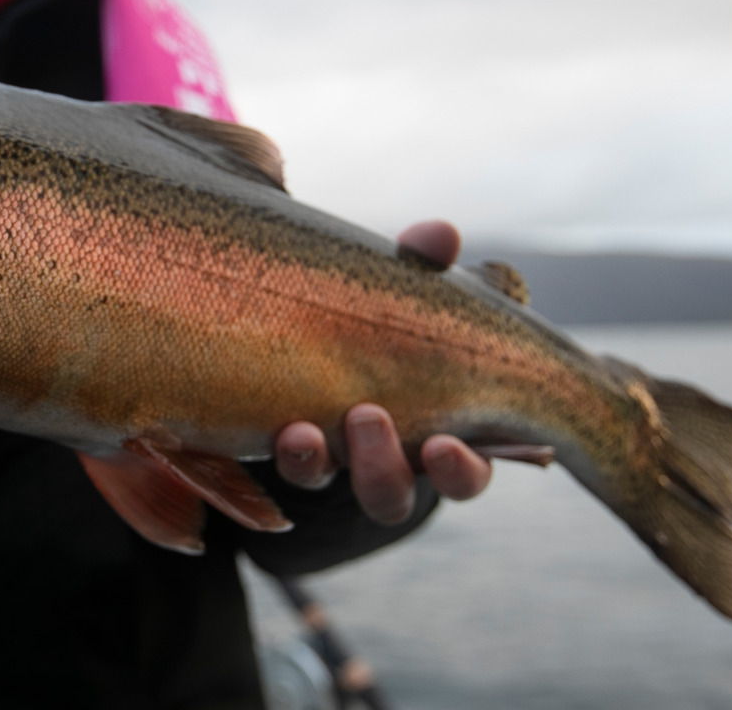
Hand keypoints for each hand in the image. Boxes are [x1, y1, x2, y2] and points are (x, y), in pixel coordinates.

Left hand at [270, 219, 491, 523]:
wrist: (310, 309)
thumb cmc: (391, 308)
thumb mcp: (411, 284)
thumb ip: (424, 263)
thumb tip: (441, 234)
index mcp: (438, 430)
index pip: (463, 470)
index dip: (459, 469)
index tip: (444, 446)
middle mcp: (384, 459)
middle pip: (390, 496)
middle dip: (380, 465)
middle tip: (366, 414)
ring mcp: (326, 456)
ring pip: (317, 482)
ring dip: (315, 464)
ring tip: (300, 432)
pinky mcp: (281, 444)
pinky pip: (276, 462)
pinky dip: (278, 446)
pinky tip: (269, 423)